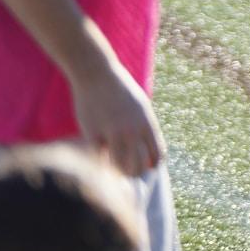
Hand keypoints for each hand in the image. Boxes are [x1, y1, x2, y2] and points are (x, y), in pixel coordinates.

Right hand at [72, 55, 163, 175]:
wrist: (96, 74)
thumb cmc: (119, 89)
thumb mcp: (140, 105)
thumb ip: (144, 125)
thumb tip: (147, 144)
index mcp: (147, 123)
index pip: (157, 152)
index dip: (153, 164)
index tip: (148, 168)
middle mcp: (132, 130)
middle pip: (139, 163)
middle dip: (136, 172)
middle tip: (131, 176)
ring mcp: (112, 132)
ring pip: (119, 164)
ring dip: (119, 172)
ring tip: (116, 176)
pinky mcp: (92, 133)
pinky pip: (99, 157)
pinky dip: (101, 163)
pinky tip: (100, 164)